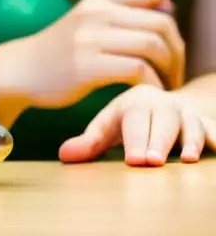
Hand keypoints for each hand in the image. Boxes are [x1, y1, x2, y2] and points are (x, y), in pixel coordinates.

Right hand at [5, 0, 183, 110]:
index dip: (173, 21)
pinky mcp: (87, 66)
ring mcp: (89, 38)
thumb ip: (123, 11)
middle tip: (174, 72)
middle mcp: (95, 12)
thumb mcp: (88, 19)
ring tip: (165, 84)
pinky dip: (152, 83)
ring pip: (152, 46)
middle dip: (177, 51)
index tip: (170, 44)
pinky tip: (147, 92)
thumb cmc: (60, 49)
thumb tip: (168, 5)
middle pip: (161, 24)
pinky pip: (137, 70)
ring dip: (169, 70)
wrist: (20, 69)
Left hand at [59, 84, 215, 164]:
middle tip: (153, 162)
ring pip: (190, 125)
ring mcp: (185, 113)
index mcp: (134, 102)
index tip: (135, 161)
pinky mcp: (205, 123)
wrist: (164, 105)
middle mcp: (161, 105)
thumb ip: (90, 142)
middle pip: (161, 122)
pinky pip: (212, 130)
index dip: (134, 139)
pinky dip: (215, 138)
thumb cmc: (130, 122)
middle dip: (158, 142)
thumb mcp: (109, 128)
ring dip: (190, 142)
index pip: (133, 119)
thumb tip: (65, 155)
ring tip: (187, 160)